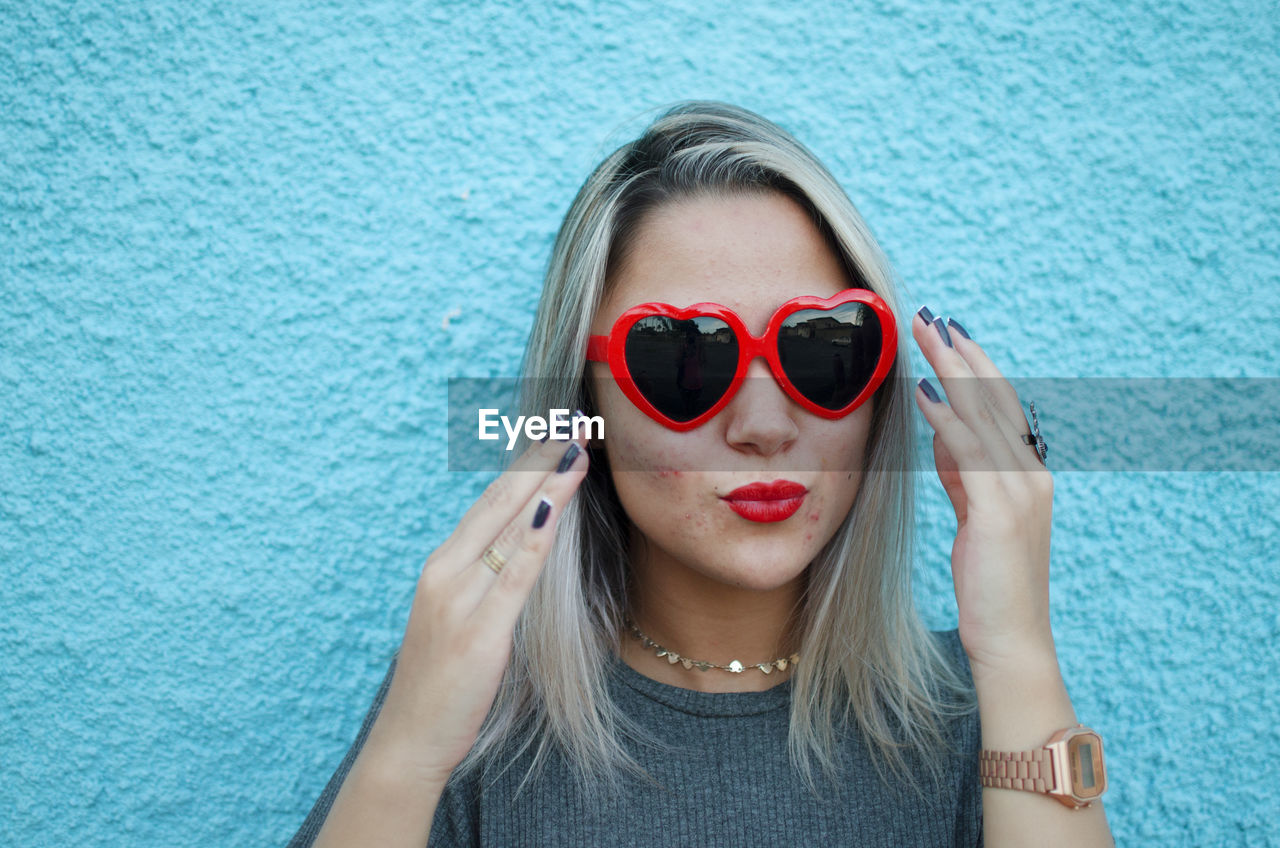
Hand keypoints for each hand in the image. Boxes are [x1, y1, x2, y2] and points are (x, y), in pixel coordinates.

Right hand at [366, 434, 590, 785]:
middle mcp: (446, 572)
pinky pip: (514, 576)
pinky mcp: (479, 633)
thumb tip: (519, 549)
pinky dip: (534, 539)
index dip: (524, 466)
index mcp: (442, 566)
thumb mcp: (459, 618)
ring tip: (576, 451)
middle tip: (572, 422)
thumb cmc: (440, 682)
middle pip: (499, 503)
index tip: (554, 433)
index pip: (490, 503)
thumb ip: (484, 582)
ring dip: (546, 487)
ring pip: (509, 530)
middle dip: (537, 461)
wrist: (409, 738)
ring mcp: (459, 600)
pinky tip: (553, 509)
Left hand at [910, 309, 1056, 679]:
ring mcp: (1021, 489)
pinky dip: (944, 417)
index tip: (951, 334)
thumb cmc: (989, 582)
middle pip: (993, 399)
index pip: (1001, 407)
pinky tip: (922, 392)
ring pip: (982, 414)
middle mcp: (1031, 474)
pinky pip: (968, 451)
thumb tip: (941, 436)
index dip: (976, 368)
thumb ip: (963, 475)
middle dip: (962, 354)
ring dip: (951, 370)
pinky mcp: (1000, 509)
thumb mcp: (974, 516)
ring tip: (924, 335)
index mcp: (1028, 474)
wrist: (1011, 638)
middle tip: (934, 316)